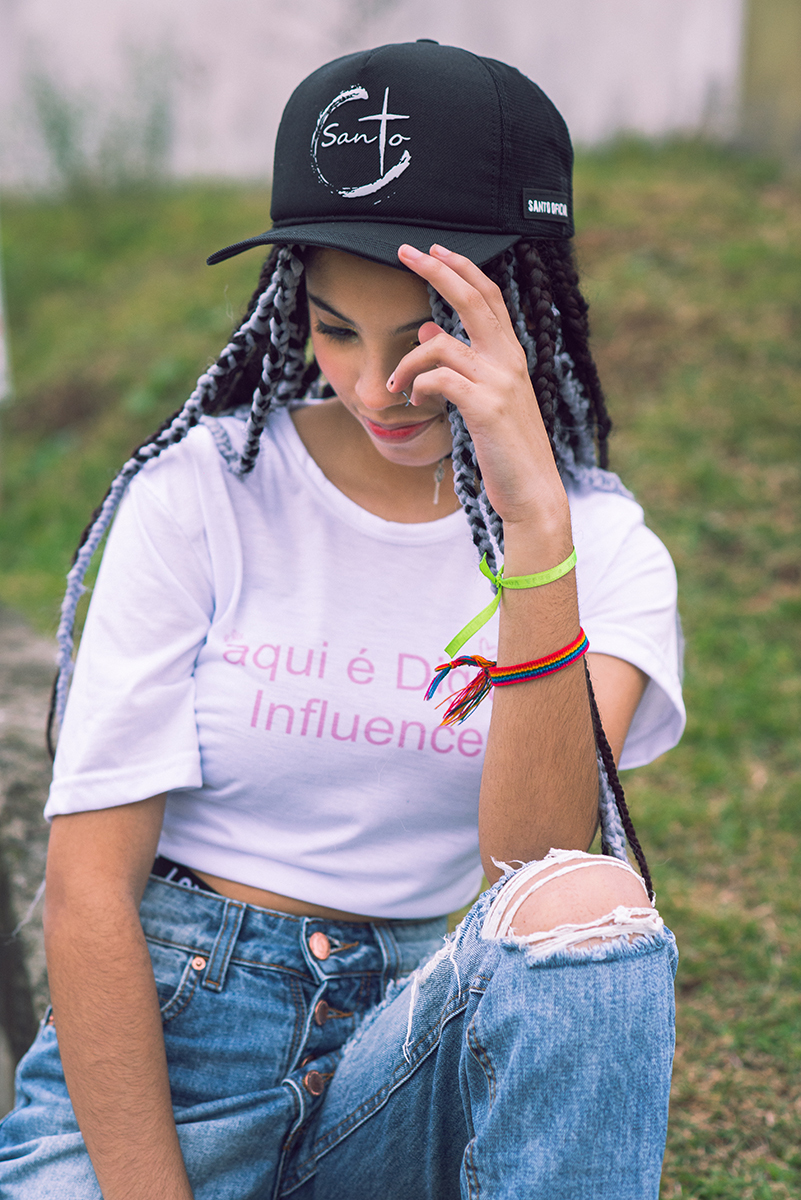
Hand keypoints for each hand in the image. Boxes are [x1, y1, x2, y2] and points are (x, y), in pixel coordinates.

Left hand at [388, 244, 568, 539]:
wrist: (532, 492)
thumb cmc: (506, 449)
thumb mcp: (482, 401)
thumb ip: (459, 365)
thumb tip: (428, 330)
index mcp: (512, 357)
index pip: (489, 297)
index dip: (462, 268)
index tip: (433, 250)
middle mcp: (510, 361)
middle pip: (473, 298)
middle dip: (437, 269)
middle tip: (405, 251)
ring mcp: (500, 383)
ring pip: (442, 344)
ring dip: (407, 363)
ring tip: (392, 387)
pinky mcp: (486, 407)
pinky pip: (439, 379)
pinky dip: (417, 386)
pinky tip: (411, 402)